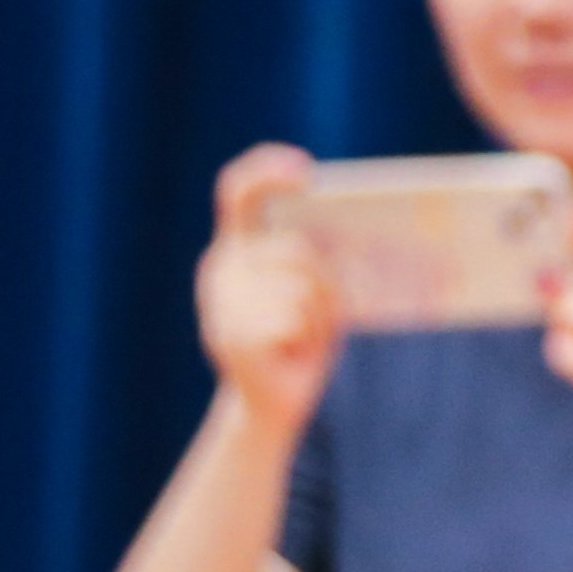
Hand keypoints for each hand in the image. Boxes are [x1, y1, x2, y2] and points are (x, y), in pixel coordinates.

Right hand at [196, 148, 341, 438]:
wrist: (274, 404)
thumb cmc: (302, 341)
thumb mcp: (319, 293)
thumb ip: (323, 262)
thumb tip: (352, 240)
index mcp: (236, 247)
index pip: (238, 192)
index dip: (266, 171)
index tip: (304, 167)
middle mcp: (220, 267)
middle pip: (296, 248)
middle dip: (325, 282)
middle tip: (317, 315)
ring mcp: (220, 301)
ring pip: (300, 286)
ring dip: (318, 315)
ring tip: (300, 337)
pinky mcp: (231, 335)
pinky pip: (292, 318)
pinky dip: (306, 337)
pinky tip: (289, 352)